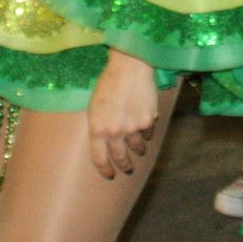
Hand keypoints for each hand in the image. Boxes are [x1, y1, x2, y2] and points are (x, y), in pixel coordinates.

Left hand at [86, 50, 158, 178]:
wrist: (129, 67)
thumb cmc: (108, 83)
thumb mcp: (94, 106)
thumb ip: (99, 126)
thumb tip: (106, 142)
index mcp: (97, 129)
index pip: (99, 159)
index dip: (105, 170)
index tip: (110, 174)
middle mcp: (114, 132)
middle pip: (120, 158)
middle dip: (124, 166)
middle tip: (127, 169)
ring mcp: (132, 128)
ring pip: (137, 148)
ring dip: (138, 150)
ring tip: (139, 149)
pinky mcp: (148, 121)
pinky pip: (148, 133)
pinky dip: (147, 132)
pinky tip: (145, 124)